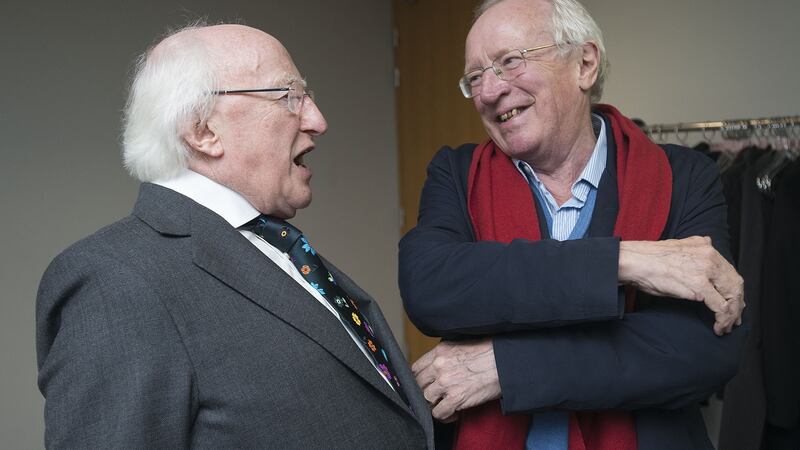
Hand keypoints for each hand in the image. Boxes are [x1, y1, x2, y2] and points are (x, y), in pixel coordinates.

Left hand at [412, 339, 500, 421]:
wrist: (504, 362)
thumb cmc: (488, 352)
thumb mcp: (460, 343)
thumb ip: (445, 354)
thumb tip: (438, 363)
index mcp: (439, 352)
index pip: (415, 368)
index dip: (418, 378)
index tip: (423, 383)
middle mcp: (439, 366)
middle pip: (418, 384)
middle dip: (425, 391)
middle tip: (435, 395)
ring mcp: (446, 383)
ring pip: (426, 399)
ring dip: (434, 404)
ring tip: (444, 404)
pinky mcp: (456, 398)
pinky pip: (439, 413)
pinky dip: (444, 416)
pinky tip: (453, 413)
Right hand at [619, 236, 744, 334]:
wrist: (634, 261)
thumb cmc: (648, 258)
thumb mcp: (678, 246)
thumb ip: (695, 248)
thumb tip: (705, 246)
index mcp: (705, 246)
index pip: (730, 271)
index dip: (733, 290)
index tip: (733, 302)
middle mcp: (710, 256)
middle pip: (735, 284)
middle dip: (737, 304)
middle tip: (734, 319)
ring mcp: (706, 271)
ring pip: (731, 297)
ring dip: (732, 315)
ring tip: (726, 326)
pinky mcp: (699, 286)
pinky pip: (720, 306)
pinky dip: (723, 319)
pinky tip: (718, 327)